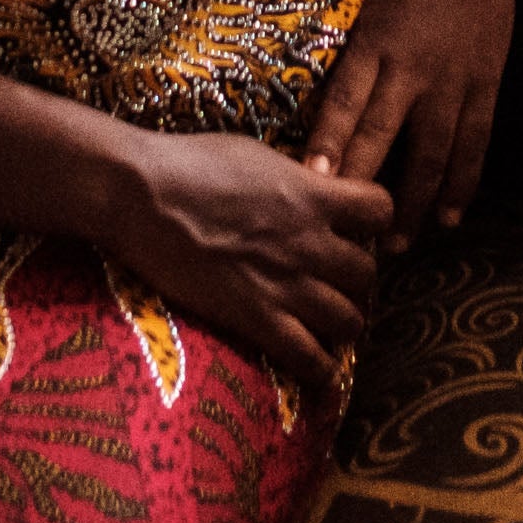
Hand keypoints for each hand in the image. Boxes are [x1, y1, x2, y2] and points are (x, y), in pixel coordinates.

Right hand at [95, 129, 392, 376]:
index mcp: (311, 195)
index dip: (372, 219)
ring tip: (323, 321)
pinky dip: (320, 368)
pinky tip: (313, 364)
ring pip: (350, 320)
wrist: (141, 197)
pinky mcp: (257, 320)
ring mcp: (286, 285)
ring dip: (341, 321)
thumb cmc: (188, 163)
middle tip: (332, 280)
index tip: (354, 226)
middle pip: (368, 274)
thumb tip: (319, 182)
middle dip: (355, 278)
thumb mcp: (255, 155)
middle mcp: (310, 243)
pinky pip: (311, 360)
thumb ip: (295, 178)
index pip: (381, 209)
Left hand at [302, 0, 522, 247]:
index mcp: (376, 40)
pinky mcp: (485, 85)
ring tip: (394, 244)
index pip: (346, 102)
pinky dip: (462, 184)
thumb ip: (348, 46)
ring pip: (433, 155)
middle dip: (363, 189)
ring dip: (414, 203)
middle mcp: (413, 67)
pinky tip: (450, 217)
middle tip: (345, 237)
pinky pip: (474, 145)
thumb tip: (314, 94)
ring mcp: (454, 81)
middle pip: (384, 138)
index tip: (310, 182)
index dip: (328, 144)